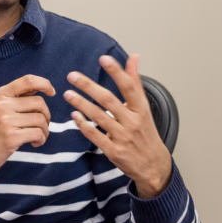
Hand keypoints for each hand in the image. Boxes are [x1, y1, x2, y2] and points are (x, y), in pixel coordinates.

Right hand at [0, 75, 55, 183]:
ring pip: (41, 120)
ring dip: (44, 130)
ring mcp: (6, 121)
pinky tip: (34, 143)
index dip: (45, 84)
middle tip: (41, 126)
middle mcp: (2, 105)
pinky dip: (41, 139)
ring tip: (36, 136)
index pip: (28, 80)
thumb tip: (42, 87)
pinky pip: (38, 133)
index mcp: (0, 95)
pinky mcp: (10, 137)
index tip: (51, 92)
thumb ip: (17, 98)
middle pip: (40, 103)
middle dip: (46, 115)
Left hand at [64, 55, 172, 198]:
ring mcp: (122, 137)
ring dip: (81, 104)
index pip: (129, 87)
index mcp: (141, 109)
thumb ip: (135, 82)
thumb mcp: (144, 107)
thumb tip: (134, 57)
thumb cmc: (146, 133)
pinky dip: (83, 124)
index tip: (103, 59)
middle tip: (73, 76)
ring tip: (68, 94)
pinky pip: (94, 135)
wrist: (153, 165)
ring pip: (99, 117)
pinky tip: (74, 115)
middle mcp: (132, 122)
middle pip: (109, 100)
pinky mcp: (113, 151)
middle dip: (89, 86)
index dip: (117, 72)